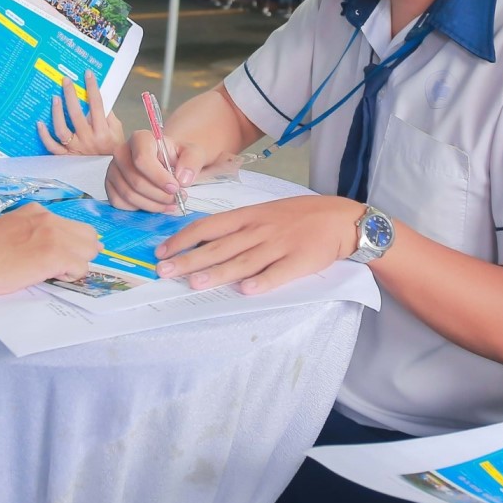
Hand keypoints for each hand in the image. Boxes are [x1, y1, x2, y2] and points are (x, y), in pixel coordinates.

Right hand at [0, 203, 100, 295]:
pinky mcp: (55, 255)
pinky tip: (53, 277)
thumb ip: (26, 230)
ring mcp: (53, 236)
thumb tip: (36, 244)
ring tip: (57, 272)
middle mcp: (48, 218)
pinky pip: (82, 268)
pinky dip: (72, 276)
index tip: (62, 254)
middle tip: (65, 266)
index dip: (69, 242)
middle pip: (87, 235)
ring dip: (77, 264)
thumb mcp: (7, 227)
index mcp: (36, 211)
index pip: (71, 225)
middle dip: (80, 251)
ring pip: (89, 250)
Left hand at [38, 71, 125, 155]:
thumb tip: (96, 97)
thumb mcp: (117, 131)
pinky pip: (52, 146)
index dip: (92, 88)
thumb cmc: (114, 149)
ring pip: (62, 130)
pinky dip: (44, 135)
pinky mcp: (67, 157)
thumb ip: (108, 115)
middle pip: (76, 114)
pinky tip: (40, 123)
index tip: (87, 74)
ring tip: (55, 98)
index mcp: (103, 132)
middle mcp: (88, 140)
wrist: (113, 173)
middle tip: (66, 81)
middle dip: (71, 95)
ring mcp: (76, 149)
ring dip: (57, 113)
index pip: (97, 105)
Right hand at [105, 129, 216, 211]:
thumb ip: (192, 161)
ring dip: (152, 205)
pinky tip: (155, 205)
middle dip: (159, 195)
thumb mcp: (192, 153)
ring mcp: (112, 170)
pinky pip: (120, 203)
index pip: (142, 160)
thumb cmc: (176, 157)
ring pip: (129, 195)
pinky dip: (140, 209)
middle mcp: (121, 152)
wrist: (165, 164)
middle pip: (136, 181)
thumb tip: (182, 179)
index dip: (159, 178)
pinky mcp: (110, 186)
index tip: (175, 188)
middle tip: (176, 199)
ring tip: (170, 204)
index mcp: (140, 139)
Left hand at [154, 194, 360, 294]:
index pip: (208, 226)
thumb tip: (204, 239)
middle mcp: (259, 230)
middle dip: (189, 259)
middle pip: (219, 246)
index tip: (163, 251)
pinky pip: (278, 273)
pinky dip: (262, 282)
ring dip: (218, 272)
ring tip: (195, 282)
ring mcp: (279, 245)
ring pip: (243, 260)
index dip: (183, 239)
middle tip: (164, 272)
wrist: (340, 219)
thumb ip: (237, 226)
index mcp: (249, 216)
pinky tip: (246, 291)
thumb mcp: (264, 212)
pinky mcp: (299, 261)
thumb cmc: (297, 216)